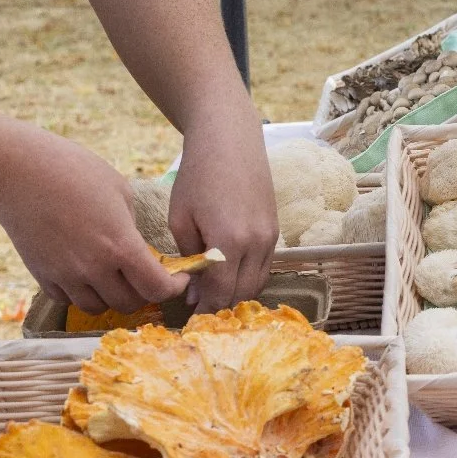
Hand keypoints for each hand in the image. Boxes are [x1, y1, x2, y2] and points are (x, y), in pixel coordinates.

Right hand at [0, 131, 189, 315]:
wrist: (18, 172)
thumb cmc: (74, 171)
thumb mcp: (120, 191)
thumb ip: (132, 226)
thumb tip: (136, 246)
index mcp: (121, 246)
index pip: (157, 288)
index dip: (174, 289)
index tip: (179, 280)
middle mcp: (94, 268)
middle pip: (129, 303)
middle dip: (145, 293)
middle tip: (148, 276)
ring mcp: (65, 275)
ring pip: (97, 307)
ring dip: (111, 297)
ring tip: (115, 278)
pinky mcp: (41, 276)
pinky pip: (67, 299)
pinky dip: (81, 293)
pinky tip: (85, 273)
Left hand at [167, 110, 279, 311]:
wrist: (230, 140)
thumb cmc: (198, 175)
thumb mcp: (180, 218)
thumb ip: (189, 257)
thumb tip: (195, 291)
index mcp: (230, 241)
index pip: (220, 293)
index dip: (204, 310)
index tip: (188, 317)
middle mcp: (257, 243)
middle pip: (242, 294)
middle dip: (220, 306)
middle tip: (198, 309)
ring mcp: (271, 236)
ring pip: (257, 283)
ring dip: (236, 293)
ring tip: (212, 293)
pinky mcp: (276, 229)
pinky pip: (264, 266)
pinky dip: (247, 276)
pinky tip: (228, 273)